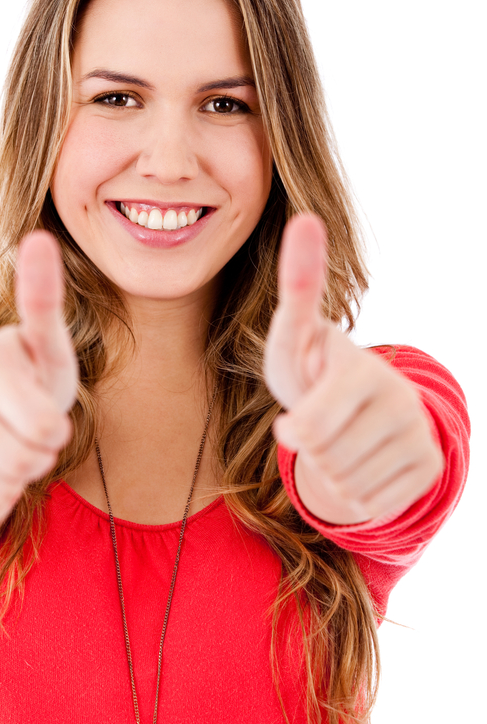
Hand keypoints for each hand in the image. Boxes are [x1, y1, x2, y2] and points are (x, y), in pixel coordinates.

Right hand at [0, 232, 77, 530]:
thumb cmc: (23, 382)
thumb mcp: (44, 347)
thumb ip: (44, 301)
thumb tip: (40, 236)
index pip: (45, 425)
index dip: (55, 430)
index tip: (48, 421)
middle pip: (27, 459)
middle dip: (41, 455)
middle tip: (33, 437)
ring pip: (4, 487)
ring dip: (20, 478)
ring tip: (11, 451)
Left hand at [264, 214, 443, 524]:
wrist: (359, 407)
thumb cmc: (313, 368)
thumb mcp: (293, 335)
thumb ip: (296, 286)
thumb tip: (306, 218)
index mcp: (361, 370)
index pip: (310, 429)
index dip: (294, 433)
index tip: (292, 423)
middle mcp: (399, 401)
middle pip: (326, 462)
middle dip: (312, 452)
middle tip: (321, 426)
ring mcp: (420, 435)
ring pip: (348, 488)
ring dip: (331, 473)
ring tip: (339, 440)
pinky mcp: (429, 468)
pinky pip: (372, 505)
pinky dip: (356, 493)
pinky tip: (361, 460)